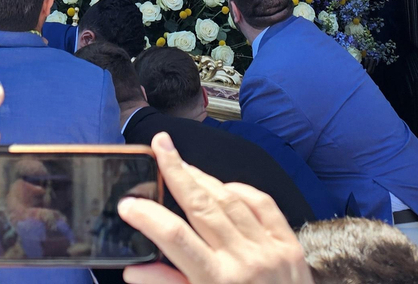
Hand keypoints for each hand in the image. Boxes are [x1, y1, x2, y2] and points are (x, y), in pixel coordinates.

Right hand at [117, 132, 311, 283]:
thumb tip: (134, 270)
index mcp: (217, 282)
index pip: (175, 238)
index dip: (148, 216)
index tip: (128, 204)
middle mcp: (244, 261)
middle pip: (202, 205)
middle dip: (177, 171)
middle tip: (160, 146)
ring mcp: (270, 249)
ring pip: (230, 199)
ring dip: (203, 177)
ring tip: (182, 163)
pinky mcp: (289, 244)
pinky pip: (263, 204)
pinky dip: (240, 190)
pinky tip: (223, 186)